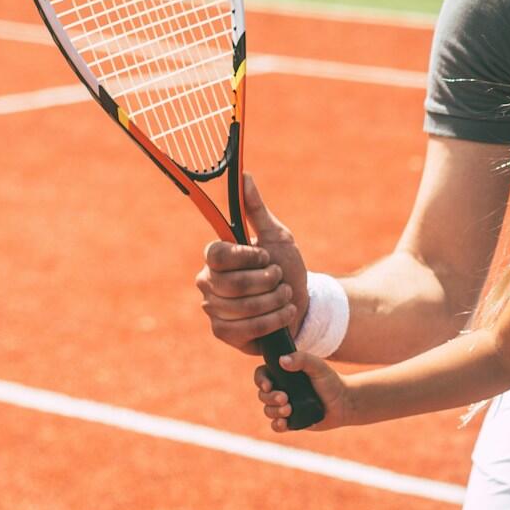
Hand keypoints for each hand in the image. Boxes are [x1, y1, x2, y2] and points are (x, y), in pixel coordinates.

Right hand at [196, 174, 309, 354]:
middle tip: (280, 279)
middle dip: (267, 282)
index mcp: (216, 257)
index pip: (216, 254)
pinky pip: (246, 328)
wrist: (301, 305)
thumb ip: (256, 209)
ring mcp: (213, 309)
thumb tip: (244, 176)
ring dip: (275, 301)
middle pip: (232, 283)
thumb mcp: (277, 237)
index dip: (246, 257)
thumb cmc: (286, 268)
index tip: (266, 258)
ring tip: (286, 296)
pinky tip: (284, 314)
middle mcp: (207, 282)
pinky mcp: (223, 332)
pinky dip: (273, 320)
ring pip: (242, 307)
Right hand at [257, 351, 350, 431]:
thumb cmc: (331, 381)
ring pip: (268, 410)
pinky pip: (276, 426)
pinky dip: (277, 425)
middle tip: (284, 398)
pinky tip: (283, 423)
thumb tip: (282, 360)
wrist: (344, 402)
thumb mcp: (318, 366)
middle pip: (263, 395)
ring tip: (288, 410)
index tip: (268, 385)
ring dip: (274, 411)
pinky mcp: (291, 421)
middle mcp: (281, 390)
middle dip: (270, 398)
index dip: (260, 380)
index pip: (262, 375)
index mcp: (283, 375)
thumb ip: (302, 359)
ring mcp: (285, 406)